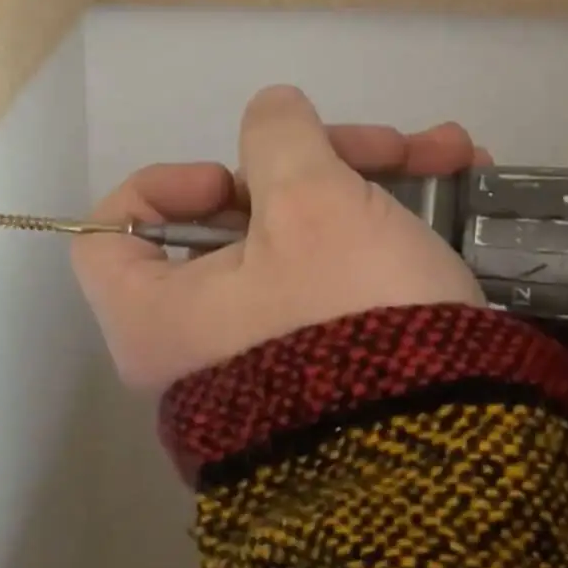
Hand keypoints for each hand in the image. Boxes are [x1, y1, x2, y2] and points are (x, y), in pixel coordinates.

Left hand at [72, 85, 486, 394]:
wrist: (441, 454)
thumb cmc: (342, 316)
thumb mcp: (310, 204)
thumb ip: (279, 139)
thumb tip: (270, 113)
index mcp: (157, 319)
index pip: (110, 239)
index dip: (165, 183)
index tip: (231, 174)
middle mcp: (201, 351)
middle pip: (237, 225)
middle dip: (322, 163)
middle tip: (389, 145)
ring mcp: (273, 368)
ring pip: (308, 245)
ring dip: (373, 185)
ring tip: (451, 155)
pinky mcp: (338, 378)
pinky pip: (347, 285)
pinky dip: (390, 235)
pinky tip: (458, 190)